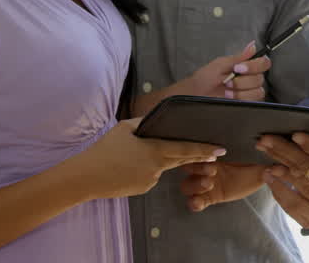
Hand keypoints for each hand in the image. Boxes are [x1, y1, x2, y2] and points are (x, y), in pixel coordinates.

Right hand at [75, 118, 225, 198]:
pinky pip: (151, 177)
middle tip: (215, 155)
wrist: (87, 177)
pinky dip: (146, 171)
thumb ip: (144, 123)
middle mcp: (157, 167)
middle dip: (199, 157)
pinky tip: (128, 168)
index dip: (205, 150)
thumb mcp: (124, 128)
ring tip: (132, 157)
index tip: (221, 150)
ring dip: (159, 161)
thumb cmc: (105, 149)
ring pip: (162, 168)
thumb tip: (156, 119)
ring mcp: (151, 180)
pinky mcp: (143, 189)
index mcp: (155, 150)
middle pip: (182, 159)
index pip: (186, 149)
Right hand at [179, 162, 265, 211]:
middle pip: (188, 170)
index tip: (214, 160)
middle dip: (197, 170)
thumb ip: (262, 165)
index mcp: (215, 159)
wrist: (253, 185)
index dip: (202, 157)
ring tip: (208, 185)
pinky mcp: (207, 199)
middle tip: (213, 173)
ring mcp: (204, 187)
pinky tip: (199, 203)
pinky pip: (193, 202)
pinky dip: (194, 203)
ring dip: (194, 185)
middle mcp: (206, 171)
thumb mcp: (258, 167)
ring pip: (187, 185)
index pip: (199, 155)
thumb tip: (273, 164)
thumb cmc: (253, 172)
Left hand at [181, 41, 271, 100]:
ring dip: (241, 91)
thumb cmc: (205, 77)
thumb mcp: (220, 64)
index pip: (264, 63)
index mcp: (246, 66)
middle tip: (228, 81)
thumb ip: (238, 57)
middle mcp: (250, 79)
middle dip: (242, 81)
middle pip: (260, 79)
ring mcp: (249, 92)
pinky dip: (241, 99)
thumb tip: (252, 46)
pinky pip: (253, 102)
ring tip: (227, 90)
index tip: (239, 68)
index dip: (254, 66)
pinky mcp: (246, 104)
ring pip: (258, 92)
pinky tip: (230, 97)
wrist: (196, 94)